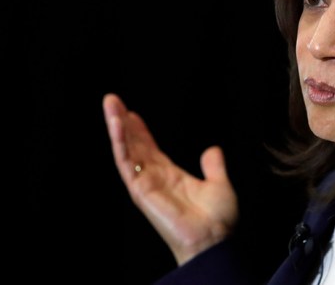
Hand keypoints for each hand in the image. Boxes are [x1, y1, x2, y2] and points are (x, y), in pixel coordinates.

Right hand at [103, 93, 238, 264]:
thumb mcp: (219, 185)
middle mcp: (154, 178)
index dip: (140, 131)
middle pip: (134, 145)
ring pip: (126, 150)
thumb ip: (214, 166)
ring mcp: (145, 183)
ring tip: (110, 104)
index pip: (150, 149)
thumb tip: (213, 149)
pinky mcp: (140, 190)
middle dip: (123, 123)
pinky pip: (126, 163)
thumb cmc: (217, 220)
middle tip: (112, 100)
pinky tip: (116, 125)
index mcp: (170, 176)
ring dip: (116, 126)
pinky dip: (120, 143)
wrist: (213, 239)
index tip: (131, 113)